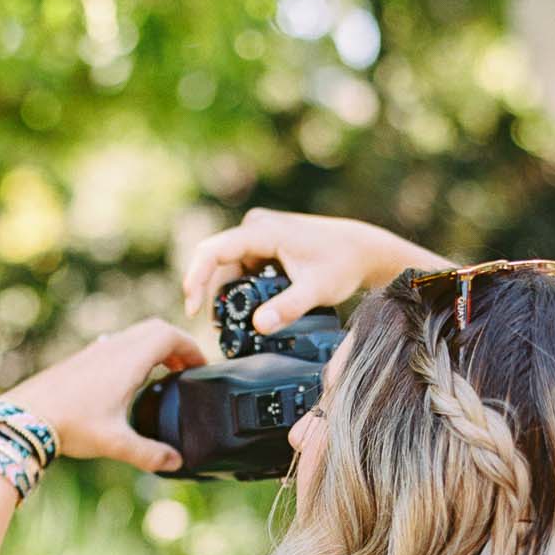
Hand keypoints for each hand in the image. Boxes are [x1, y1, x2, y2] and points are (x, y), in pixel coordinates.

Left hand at [0, 317, 206, 471]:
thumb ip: (149, 454)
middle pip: (155, 329)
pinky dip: (135, 353)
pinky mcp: (83, 358)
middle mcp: (113, 347)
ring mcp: (96, 349)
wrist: (24, 416)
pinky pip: (118, 344)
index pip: (170, 335)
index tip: (202, 367)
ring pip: (135, 335)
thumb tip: (175, 462)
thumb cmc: (69, 424)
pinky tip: (130, 379)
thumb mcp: (115, 443)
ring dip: (155, 348)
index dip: (192, 348)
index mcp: (128, 359)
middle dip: (176, 346)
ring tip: (164, 373)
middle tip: (187, 370)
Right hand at [181, 209, 446, 333]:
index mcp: (263, 231)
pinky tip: (249, 310)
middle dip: (211, 294)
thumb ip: (288, 307)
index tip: (191, 307)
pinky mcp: (264, 244)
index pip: (214, 250)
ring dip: (228, 294)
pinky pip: (241, 267)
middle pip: (217, 261)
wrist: (362, 249)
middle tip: (218, 327)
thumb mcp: (316, 289)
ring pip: (229, 267)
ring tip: (236, 324)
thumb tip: (259, 326)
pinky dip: (241, 289)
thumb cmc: (342, 263)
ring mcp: (259, 234)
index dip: (196, 277)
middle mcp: (256, 226)